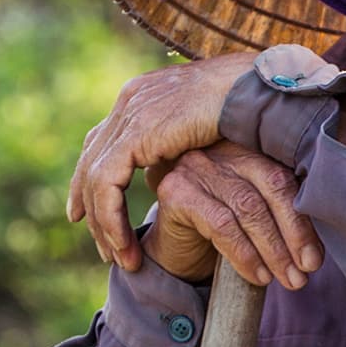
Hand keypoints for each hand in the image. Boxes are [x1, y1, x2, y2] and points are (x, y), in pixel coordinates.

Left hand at [68, 57, 250, 269]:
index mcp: (142, 94)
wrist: (256, 89)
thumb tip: (167, 172)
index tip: (89, 212)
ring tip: (119, 257)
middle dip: (90, 206)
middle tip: (103, 245)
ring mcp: (129, 113)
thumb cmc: (247, 107)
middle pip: (92, 160)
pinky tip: (124, 243)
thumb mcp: (204, 127)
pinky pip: (107, 184)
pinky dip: (111, 217)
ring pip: (94, 178)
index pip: (103, 141)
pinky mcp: (136, 133)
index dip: (92, 178)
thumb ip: (178, 145)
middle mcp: (129, 100)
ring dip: (103, 223)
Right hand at [145, 145, 323, 291]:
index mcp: (252, 149)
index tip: (315, 258)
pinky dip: (244, 254)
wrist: (175, 250)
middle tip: (306, 271)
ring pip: (248, 207)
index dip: (304, 220)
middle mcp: (225, 150)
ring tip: (287, 279)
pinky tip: (257, 276)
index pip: (286, 178)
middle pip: (271, 187)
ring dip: (273, 250)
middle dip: (294, 234)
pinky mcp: (176, 190)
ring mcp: (198, 166)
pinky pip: (221, 224)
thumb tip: (318, 251)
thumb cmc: (225, 233)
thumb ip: (284, 217)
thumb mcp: (259, 219)